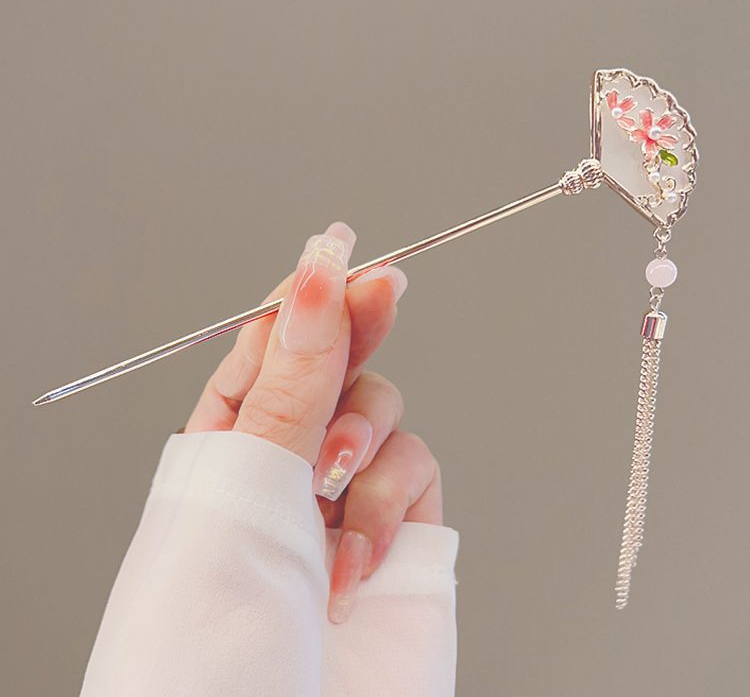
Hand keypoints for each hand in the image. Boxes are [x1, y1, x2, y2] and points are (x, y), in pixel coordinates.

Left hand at [184, 222, 442, 621]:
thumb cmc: (212, 639)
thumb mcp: (243, 486)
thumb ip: (291, 382)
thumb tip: (312, 281)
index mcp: (224, 445)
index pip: (271, 345)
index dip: (306, 296)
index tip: (338, 249)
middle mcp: (285, 466)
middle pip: (335, 364)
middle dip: (357, 327)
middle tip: (383, 286)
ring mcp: (344, 498)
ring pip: (384, 414)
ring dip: (363, 446)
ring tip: (327, 497)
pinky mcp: (399, 533)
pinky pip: (416, 472)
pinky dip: (386, 508)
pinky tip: (351, 562)